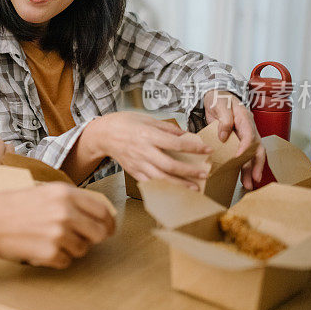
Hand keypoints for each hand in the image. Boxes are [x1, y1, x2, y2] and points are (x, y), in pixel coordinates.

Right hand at [0, 183, 114, 276]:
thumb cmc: (8, 206)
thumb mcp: (41, 191)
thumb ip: (68, 200)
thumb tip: (93, 213)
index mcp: (64, 193)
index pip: (102, 210)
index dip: (108, 222)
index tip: (108, 228)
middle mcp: (66, 212)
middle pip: (100, 232)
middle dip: (93, 238)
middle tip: (83, 239)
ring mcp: (59, 233)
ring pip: (83, 249)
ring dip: (70, 249)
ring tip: (48, 240)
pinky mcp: (51, 253)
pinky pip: (66, 261)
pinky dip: (55, 259)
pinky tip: (39, 248)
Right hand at [88, 112, 211, 189]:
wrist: (103, 134)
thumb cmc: (124, 123)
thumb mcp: (146, 119)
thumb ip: (166, 127)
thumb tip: (184, 134)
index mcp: (148, 135)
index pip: (176, 143)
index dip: (194, 147)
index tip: (208, 150)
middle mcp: (143, 151)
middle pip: (170, 165)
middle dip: (189, 171)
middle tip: (204, 174)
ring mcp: (137, 163)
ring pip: (161, 178)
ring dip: (179, 185)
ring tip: (194, 189)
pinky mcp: (133, 171)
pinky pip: (149, 182)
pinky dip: (163, 188)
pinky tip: (174, 191)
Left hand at [203, 90, 265, 189]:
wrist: (216, 96)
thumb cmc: (219, 99)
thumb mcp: (219, 104)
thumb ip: (224, 120)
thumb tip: (224, 137)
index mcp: (245, 119)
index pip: (250, 135)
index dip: (245, 147)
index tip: (238, 156)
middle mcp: (248, 129)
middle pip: (257, 149)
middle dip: (257, 165)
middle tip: (255, 178)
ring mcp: (245, 136)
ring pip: (252, 156)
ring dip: (251, 170)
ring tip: (249, 185)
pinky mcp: (238, 141)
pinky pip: (243, 156)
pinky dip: (243, 167)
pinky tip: (242, 178)